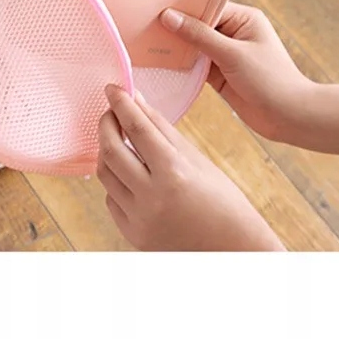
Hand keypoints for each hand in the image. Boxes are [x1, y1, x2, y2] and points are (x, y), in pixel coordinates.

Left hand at [96, 84, 283, 250]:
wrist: (233, 251)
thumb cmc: (223, 200)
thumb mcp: (196, 158)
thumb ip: (162, 128)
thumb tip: (136, 99)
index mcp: (174, 172)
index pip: (136, 127)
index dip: (120, 103)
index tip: (112, 88)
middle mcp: (152, 197)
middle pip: (111, 149)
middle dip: (106, 124)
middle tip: (111, 112)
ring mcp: (140, 219)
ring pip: (105, 175)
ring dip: (107, 151)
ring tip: (119, 139)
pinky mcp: (133, 235)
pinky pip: (111, 199)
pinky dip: (115, 181)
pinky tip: (129, 173)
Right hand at [160, 3, 315, 144]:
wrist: (289, 118)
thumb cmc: (269, 80)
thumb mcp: (232, 54)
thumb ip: (199, 35)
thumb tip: (168, 16)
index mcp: (243, 18)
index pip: (207, 6)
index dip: (183, 6)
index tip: (156, 4)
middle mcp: (234, 32)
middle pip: (198, 24)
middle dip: (175, 25)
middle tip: (144, 21)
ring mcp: (225, 54)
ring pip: (194, 45)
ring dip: (176, 45)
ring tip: (146, 39)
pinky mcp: (219, 74)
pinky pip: (195, 64)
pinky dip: (181, 64)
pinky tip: (159, 61)